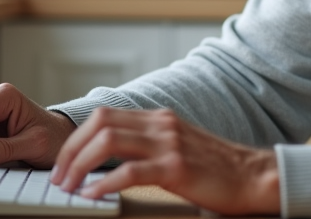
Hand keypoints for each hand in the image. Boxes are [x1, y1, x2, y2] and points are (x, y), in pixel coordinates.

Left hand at [50, 106, 279, 215]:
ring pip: (108, 142)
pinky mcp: (176, 167)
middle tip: (59, 177)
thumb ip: (149, 144)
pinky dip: (104, 183)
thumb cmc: (215, 168)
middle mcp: (160, 124)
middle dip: (70, 150)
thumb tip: (109, 158)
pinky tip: (93, 194)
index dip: (76, 139)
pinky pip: (130, 171)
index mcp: (158, 118)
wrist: (252, 175)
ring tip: (69, 187)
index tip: (63, 163)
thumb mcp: (177, 145)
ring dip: (80, 165)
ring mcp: (168, 144)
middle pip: (99, 124)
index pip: (104, 116)